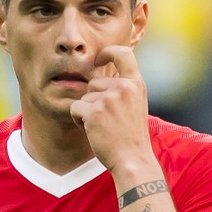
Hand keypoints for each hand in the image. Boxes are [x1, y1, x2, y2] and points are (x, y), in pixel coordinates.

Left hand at [68, 45, 153, 172]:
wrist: (132, 159)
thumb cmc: (131, 136)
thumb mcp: (136, 105)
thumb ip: (124, 89)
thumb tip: (102, 77)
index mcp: (136, 84)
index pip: (123, 54)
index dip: (107, 52)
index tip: (98, 59)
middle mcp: (124, 87)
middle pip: (94, 82)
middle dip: (94, 99)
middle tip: (107, 120)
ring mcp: (109, 98)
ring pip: (84, 97)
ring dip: (87, 112)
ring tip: (103, 127)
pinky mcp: (94, 110)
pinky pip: (75, 108)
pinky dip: (79, 120)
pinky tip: (93, 131)